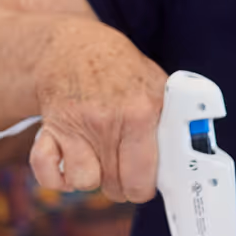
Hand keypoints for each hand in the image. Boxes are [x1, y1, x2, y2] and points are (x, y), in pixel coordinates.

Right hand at [26, 20, 167, 202]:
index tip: (146, 183)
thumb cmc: (119, 70)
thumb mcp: (156, 84)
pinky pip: (46, 173)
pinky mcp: (50, 129)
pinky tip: (67, 167)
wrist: (73, 48)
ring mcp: (75, 126)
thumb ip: (171, 119)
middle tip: (123, 173)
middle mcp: (107, 121)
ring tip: (98, 164)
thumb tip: (189, 155)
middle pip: (115, 186)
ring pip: (83, 182)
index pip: (144, 177)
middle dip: (121, 187)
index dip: (146, 186)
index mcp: (141, 112)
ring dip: (91, 180)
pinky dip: (55, 179)